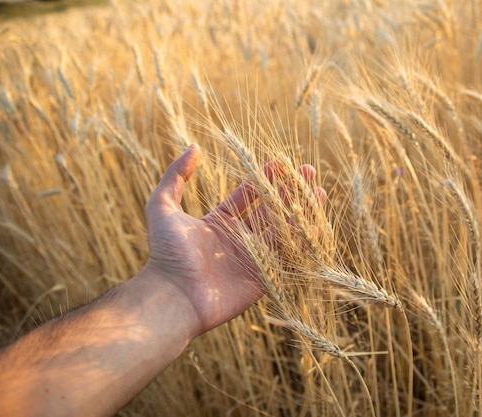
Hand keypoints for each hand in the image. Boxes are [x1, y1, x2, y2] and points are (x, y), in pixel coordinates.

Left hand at [143, 144, 324, 336]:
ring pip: (283, 232)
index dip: (264, 179)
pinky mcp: (262, 279)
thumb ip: (176, 175)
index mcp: (218, 223)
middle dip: (289, 191)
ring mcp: (252, 259)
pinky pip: (286, 258)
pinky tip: (316, 224)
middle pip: (270, 210)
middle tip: (308, 172)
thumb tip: (194, 146)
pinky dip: (302, 243)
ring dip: (301, 213)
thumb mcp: (162, 206)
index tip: (281, 162)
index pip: (247, 196)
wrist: (173, 296)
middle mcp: (238, 240)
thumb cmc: (166, 253)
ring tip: (319, 193)